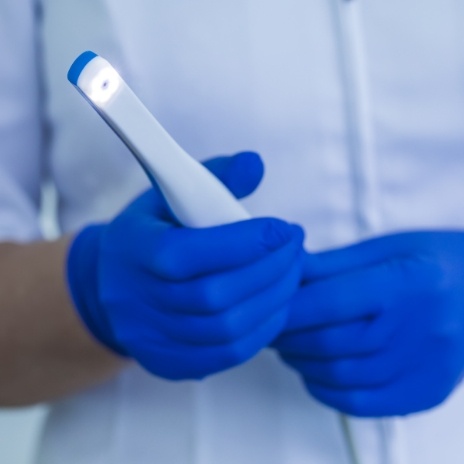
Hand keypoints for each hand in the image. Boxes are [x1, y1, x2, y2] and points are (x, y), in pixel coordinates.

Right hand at [67, 152, 304, 379]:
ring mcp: (151, 339)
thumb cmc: (152, 233)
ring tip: (293, 273)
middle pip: (214, 296)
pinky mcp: (168, 362)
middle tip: (296, 248)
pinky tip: (277, 304)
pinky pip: (227, 355)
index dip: (244, 243)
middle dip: (270, 270)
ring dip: (273, 300)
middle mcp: (136, 300)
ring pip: (227, 330)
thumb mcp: (170, 194)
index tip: (283, 228)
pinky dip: (262, 330)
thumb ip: (214, 177)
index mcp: (133, 250)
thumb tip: (255, 164)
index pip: (188, 253)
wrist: (111, 284)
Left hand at [273, 231, 463, 415]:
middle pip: (328, 342)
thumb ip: (332, 264)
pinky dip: (325, 390)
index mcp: (404, 283)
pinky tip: (315, 372)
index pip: (327, 302)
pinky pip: (361, 403)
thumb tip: (286, 272)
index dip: (287, 307)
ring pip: (338, 376)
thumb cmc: (435, 261)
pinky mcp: (425, 393)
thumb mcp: (386, 248)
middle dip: (287, 336)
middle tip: (272, 326)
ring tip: (290, 346)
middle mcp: (417, 329)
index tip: (268, 305)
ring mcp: (424, 367)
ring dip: (301, 362)